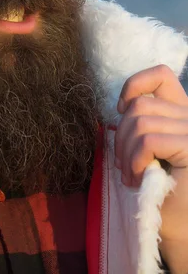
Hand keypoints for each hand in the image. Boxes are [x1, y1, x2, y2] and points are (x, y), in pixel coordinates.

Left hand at [115, 64, 187, 188]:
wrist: (181, 227)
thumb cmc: (163, 192)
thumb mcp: (150, 148)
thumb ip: (146, 121)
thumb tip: (123, 107)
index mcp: (184, 113)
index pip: (161, 75)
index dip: (134, 85)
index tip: (121, 111)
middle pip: (140, 105)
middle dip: (121, 136)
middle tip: (123, 166)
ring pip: (141, 122)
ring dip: (126, 153)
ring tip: (130, 175)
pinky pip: (148, 141)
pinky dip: (135, 161)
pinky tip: (139, 179)